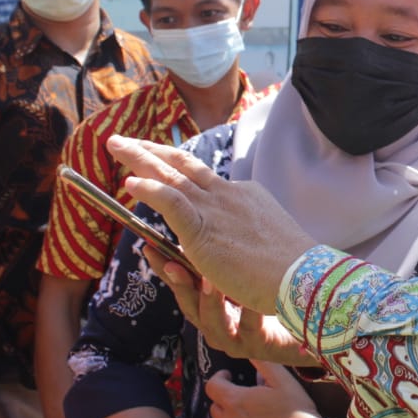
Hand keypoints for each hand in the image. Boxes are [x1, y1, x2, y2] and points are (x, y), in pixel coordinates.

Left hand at [110, 136, 315, 311]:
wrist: (301, 276)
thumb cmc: (288, 269)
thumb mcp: (264, 239)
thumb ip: (239, 234)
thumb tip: (222, 242)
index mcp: (242, 195)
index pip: (200, 176)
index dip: (174, 164)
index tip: (156, 157)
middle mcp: (227, 195)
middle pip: (182, 165)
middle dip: (150, 150)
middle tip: (122, 140)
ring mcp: (216, 210)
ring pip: (171, 176)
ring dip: (140, 159)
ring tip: (115, 145)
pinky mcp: (205, 230)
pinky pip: (172, 202)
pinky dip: (150, 190)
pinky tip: (130, 182)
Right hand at [139, 249, 316, 365]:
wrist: (304, 321)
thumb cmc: (268, 293)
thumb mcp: (239, 272)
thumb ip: (217, 252)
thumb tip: (196, 215)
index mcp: (209, 304)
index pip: (180, 284)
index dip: (163, 267)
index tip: (149, 246)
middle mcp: (217, 323)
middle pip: (190, 306)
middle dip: (181, 285)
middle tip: (175, 264)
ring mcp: (236, 336)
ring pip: (214, 323)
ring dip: (211, 301)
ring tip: (211, 281)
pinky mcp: (258, 344)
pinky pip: (252, 328)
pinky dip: (250, 313)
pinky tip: (253, 301)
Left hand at [206, 361, 322, 417]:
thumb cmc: (296, 412)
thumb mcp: (284, 381)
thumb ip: (264, 363)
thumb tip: (252, 352)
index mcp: (236, 401)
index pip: (212, 386)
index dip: (219, 377)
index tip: (229, 375)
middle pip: (215, 406)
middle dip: (225, 397)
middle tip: (243, 394)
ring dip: (234, 416)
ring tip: (255, 413)